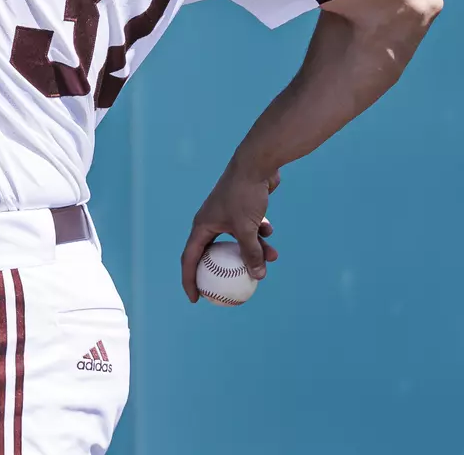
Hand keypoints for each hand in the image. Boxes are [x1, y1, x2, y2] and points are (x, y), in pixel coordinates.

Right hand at [180, 162, 280, 302]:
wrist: (255, 164)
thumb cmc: (244, 195)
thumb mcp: (247, 229)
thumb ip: (251, 253)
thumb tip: (258, 276)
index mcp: (202, 226)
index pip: (191, 258)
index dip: (190, 280)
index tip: (196, 299)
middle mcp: (211, 221)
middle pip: (215, 253)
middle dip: (228, 269)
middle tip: (232, 287)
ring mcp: (226, 215)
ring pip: (238, 242)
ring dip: (254, 250)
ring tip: (273, 257)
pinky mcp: (242, 209)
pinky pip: (249, 229)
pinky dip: (259, 234)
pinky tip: (269, 231)